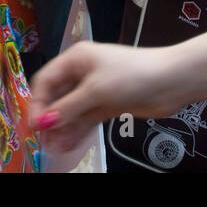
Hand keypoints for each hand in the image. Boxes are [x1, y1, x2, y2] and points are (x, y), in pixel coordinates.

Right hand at [29, 42, 186, 153]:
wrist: (172, 81)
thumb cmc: (133, 74)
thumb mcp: (96, 91)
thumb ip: (69, 108)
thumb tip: (44, 122)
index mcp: (75, 59)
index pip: (46, 80)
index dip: (38, 102)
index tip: (34, 125)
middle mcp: (82, 73)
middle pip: (57, 97)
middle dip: (50, 118)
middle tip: (42, 140)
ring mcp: (95, 90)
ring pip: (71, 111)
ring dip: (63, 128)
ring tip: (55, 147)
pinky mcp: (107, 104)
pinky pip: (85, 119)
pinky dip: (77, 131)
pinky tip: (69, 145)